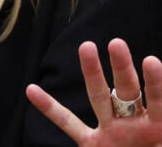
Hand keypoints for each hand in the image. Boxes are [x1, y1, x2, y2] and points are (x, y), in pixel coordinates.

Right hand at [26, 38, 161, 145]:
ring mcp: (112, 132)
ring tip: (87, 46)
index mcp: (160, 129)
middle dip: (122, 67)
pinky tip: (32, 90)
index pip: (159, 101)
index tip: (151, 61)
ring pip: (100, 98)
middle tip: (116, 43)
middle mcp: (135, 126)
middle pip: (128, 90)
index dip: (156, 83)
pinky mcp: (93, 145)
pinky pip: (69, 124)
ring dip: (92, 72)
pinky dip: (50, 108)